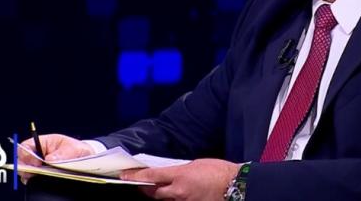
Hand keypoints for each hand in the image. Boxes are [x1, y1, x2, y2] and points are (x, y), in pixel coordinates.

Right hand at [17, 133, 95, 181]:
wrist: (85, 159)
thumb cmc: (78, 150)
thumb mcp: (74, 149)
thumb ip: (63, 153)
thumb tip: (49, 159)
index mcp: (44, 143)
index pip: (26, 146)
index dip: (26, 154)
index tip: (36, 163)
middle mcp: (38, 153)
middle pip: (22, 159)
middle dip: (25, 166)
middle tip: (34, 172)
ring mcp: (39, 165)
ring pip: (25, 170)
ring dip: (29, 174)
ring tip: (38, 176)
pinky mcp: (41, 174)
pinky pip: (32, 178)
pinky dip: (34, 180)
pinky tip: (40, 180)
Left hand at [120, 159, 240, 200]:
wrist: (236, 186)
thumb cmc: (218, 171)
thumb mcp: (196, 164)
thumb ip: (179, 171)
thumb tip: (169, 174)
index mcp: (180, 176)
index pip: (152, 176)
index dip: (136, 176)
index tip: (125, 175)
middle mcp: (179, 192)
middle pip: (154, 193)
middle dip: (145, 188)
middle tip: (141, 183)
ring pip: (164, 200)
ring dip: (160, 194)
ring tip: (158, 189)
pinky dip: (173, 199)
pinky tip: (175, 194)